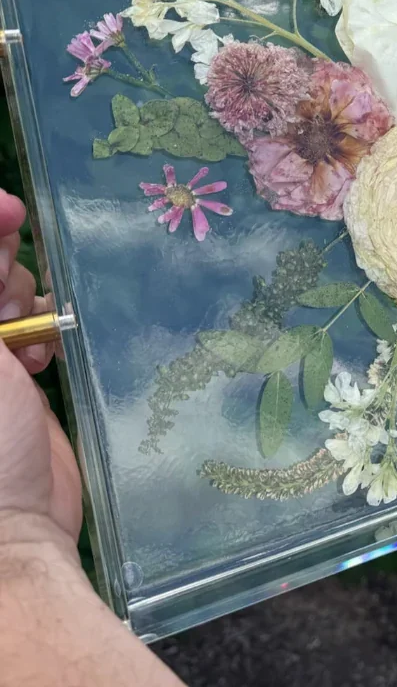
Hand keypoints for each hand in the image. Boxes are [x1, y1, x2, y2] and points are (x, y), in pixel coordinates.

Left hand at [0, 189, 80, 549]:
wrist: (8, 532)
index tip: (12, 209)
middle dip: (2, 262)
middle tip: (15, 295)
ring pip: (9, 292)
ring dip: (25, 297)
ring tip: (30, 331)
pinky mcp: (18, 383)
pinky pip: (37, 328)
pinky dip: (47, 330)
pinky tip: (46, 355)